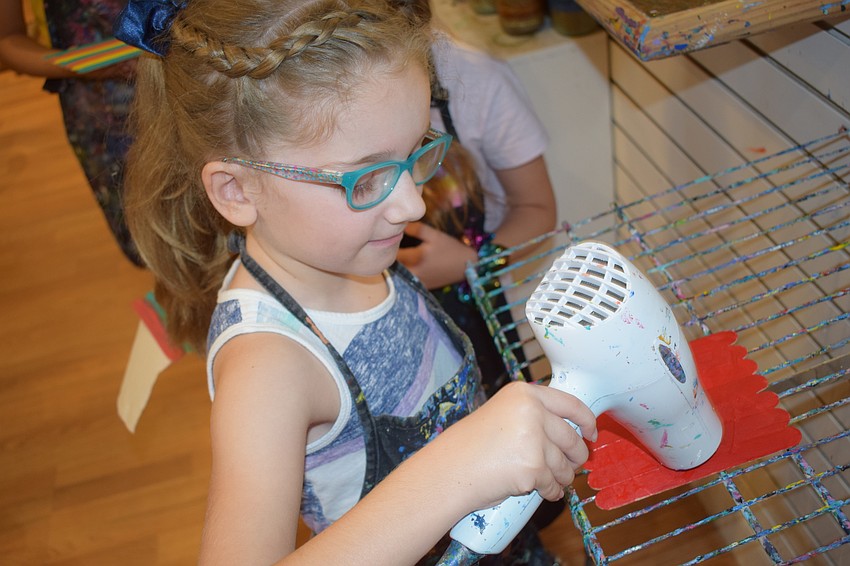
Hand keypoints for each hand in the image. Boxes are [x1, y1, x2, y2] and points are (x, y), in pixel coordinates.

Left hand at [396, 222, 476, 288]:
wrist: (466, 266)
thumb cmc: (450, 248)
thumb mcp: (435, 235)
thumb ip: (417, 229)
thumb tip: (400, 224)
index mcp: (416, 258)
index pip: (393, 254)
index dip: (389, 246)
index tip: (388, 240)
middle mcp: (415, 272)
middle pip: (394, 267)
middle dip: (392, 258)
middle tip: (390, 248)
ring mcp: (419, 282)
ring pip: (401, 275)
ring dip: (398, 267)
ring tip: (398, 257)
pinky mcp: (423, 287)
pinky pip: (409, 281)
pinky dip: (406, 274)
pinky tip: (409, 266)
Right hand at [430, 381, 596, 509]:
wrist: (450, 470)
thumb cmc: (472, 446)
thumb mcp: (503, 414)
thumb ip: (532, 415)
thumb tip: (570, 430)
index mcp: (524, 393)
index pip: (571, 404)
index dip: (587, 421)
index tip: (591, 433)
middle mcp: (532, 411)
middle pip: (572, 438)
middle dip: (575, 457)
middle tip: (571, 466)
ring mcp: (533, 439)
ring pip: (566, 465)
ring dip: (563, 477)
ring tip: (549, 480)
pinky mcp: (533, 468)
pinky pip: (555, 484)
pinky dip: (552, 491)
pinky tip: (543, 492)